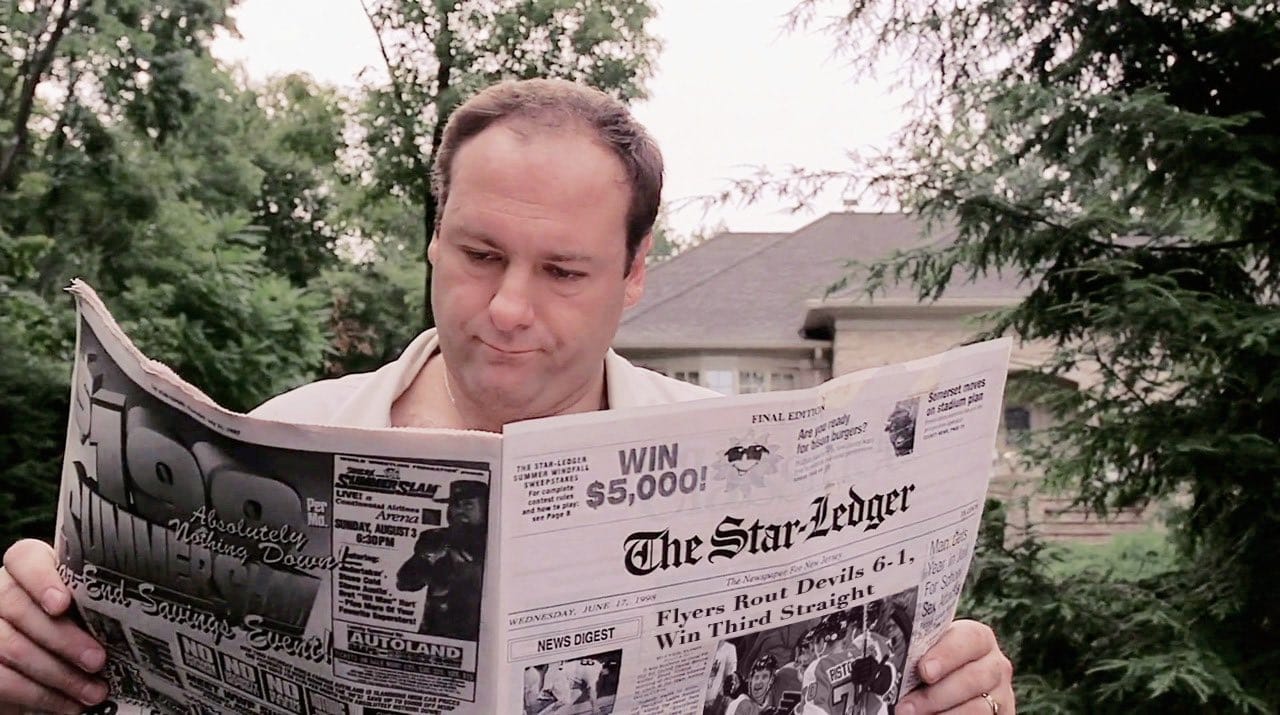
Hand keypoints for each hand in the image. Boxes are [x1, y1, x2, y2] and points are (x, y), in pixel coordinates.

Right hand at [0, 539, 107, 713]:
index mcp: (28, 569)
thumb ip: (94, 602)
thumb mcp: (87, 609)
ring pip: (12, 647)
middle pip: (20, 608)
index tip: (62, 604)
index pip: (24, 559)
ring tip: (93, 691)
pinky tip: (68, 704)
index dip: (41, 580)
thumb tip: (133, 617)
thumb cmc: (81, 625)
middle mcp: (2, 592)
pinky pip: (2, 679)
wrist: (50, 664)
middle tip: (97, 660)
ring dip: (58, 674)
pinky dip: (38, 696)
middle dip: (63, 639)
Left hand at [896, 619, 1013, 714]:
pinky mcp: (1004, 714)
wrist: (952, 682)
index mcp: (977, 638)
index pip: (968, 639)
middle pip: (973, 678)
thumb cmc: (935, 665)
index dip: (946, 655)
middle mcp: (995, 664)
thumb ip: (920, 654)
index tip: (924, 671)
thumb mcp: (931, 653)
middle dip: (935, 695)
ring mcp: (1002, 693)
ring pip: (979, 708)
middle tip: (906, 707)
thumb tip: (896, 664)